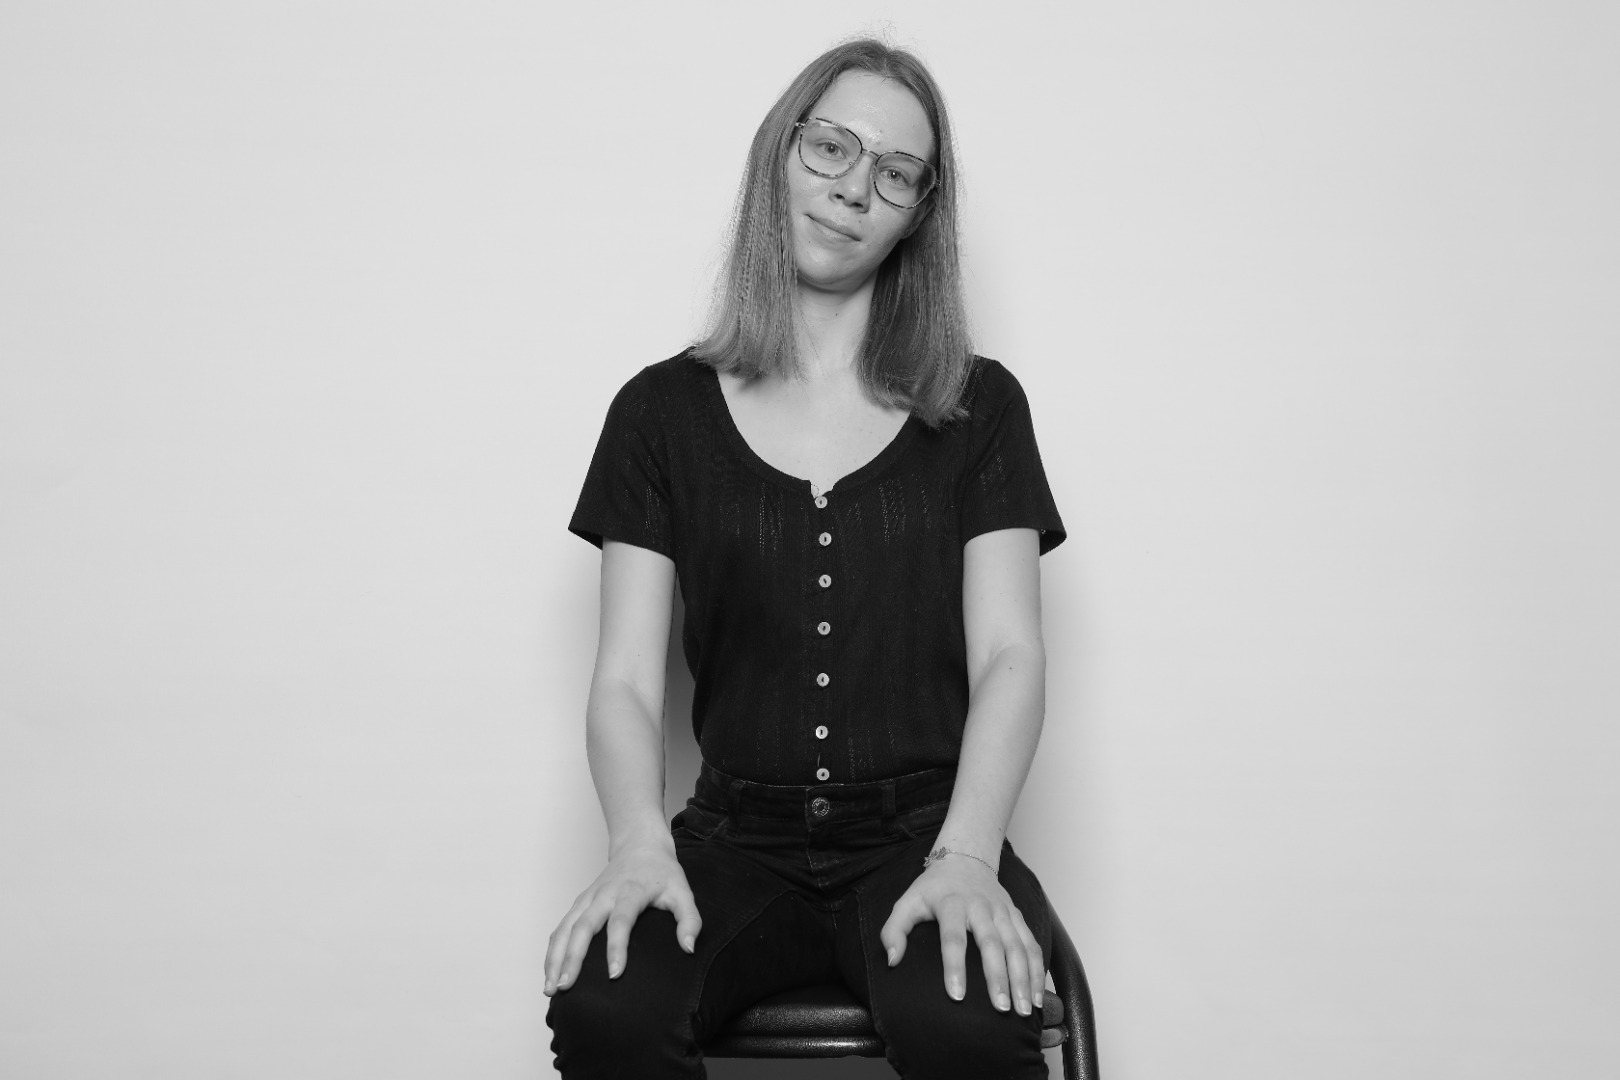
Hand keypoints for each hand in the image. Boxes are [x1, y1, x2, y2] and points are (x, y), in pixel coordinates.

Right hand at [543, 839, 700, 994]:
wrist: (639, 845)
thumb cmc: (662, 873)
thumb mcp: (683, 892)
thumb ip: (690, 920)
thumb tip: (689, 949)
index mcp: (630, 891)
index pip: (621, 921)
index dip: (617, 948)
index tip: (614, 975)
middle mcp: (604, 894)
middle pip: (583, 926)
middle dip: (572, 958)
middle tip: (566, 987)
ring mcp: (587, 898)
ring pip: (564, 928)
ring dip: (555, 958)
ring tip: (550, 989)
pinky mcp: (579, 903)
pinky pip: (560, 928)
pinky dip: (552, 951)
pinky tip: (549, 974)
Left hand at [879, 853, 1044, 1015]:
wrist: (965, 858)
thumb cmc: (933, 888)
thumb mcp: (907, 902)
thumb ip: (893, 930)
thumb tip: (892, 961)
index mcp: (952, 903)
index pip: (953, 938)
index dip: (954, 967)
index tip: (956, 996)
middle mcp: (981, 907)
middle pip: (992, 943)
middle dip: (998, 977)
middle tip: (1000, 1008)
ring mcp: (1002, 911)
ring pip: (1018, 945)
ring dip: (1024, 978)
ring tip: (1024, 1009)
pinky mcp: (1017, 916)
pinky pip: (1031, 943)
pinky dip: (1038, 969)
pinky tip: (1037, 995)